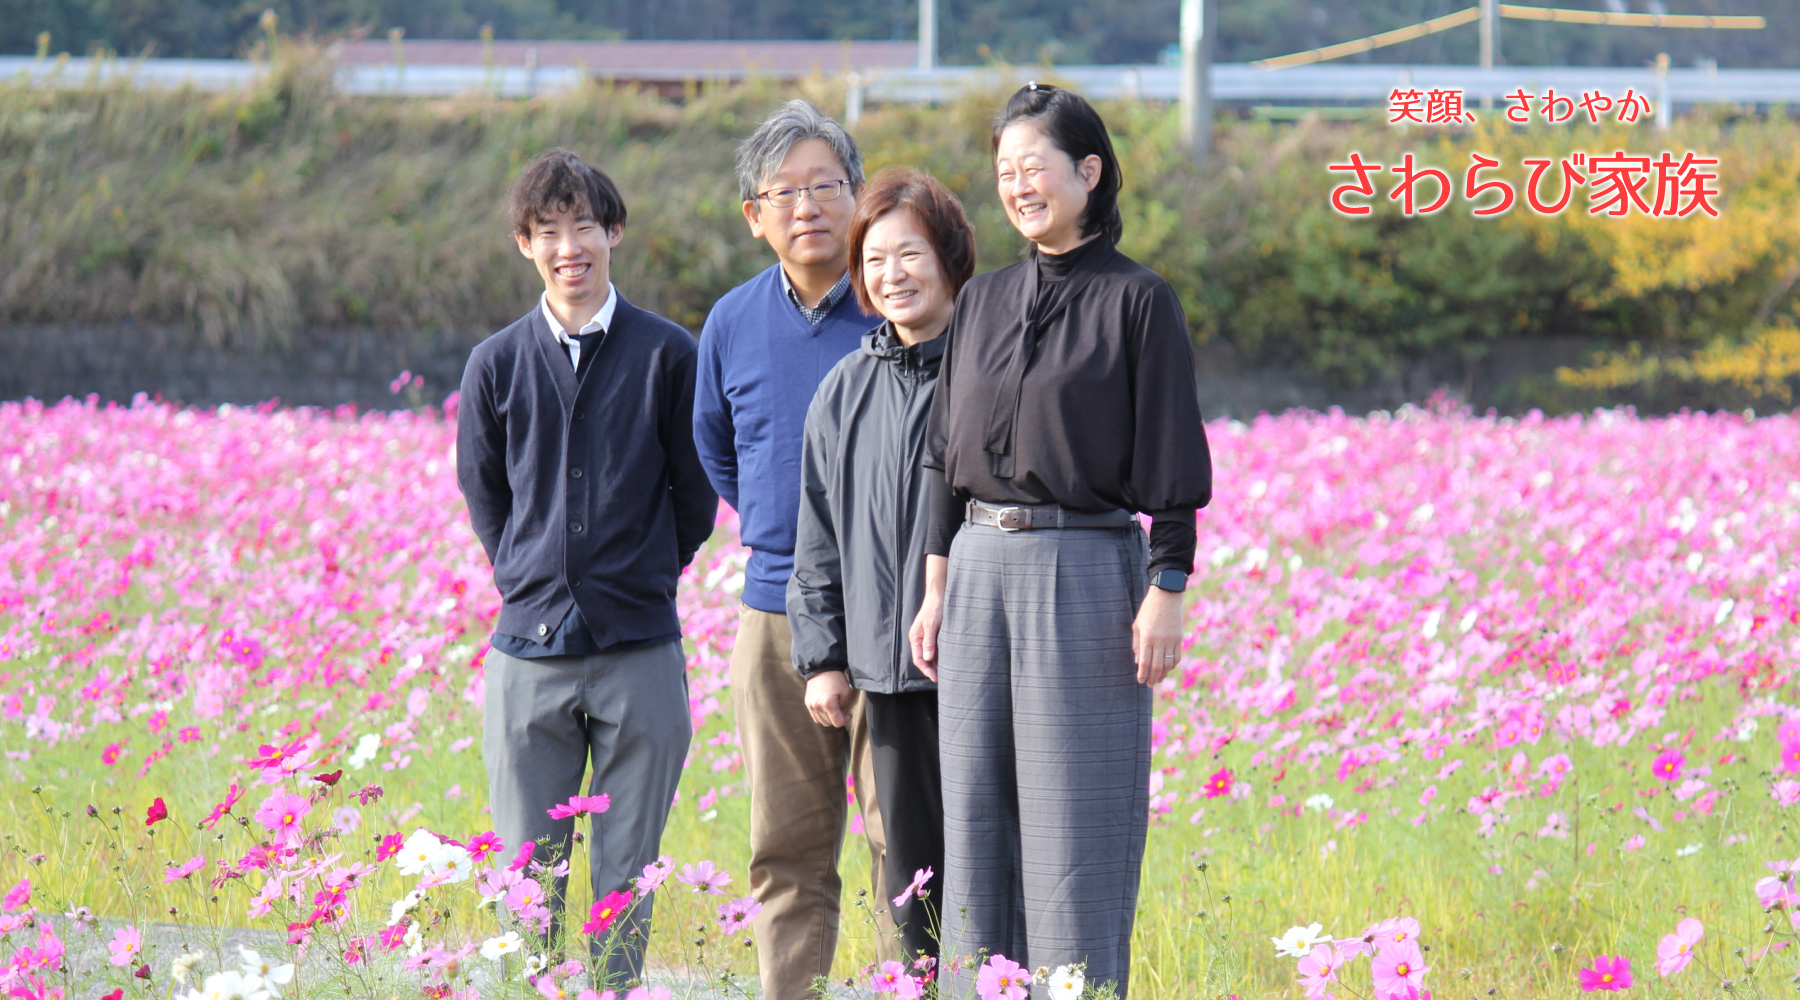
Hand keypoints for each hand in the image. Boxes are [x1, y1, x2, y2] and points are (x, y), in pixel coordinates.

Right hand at [805, 671, 851, 727]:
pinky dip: (821, 716)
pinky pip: (815, 716)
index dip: (845, 721)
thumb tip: (840, 713)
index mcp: (828, 704)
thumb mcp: (846, 692)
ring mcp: (811, 706)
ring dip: (829, 718)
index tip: (849, 715)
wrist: (821, 668)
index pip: (837, 722)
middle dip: (837, 719)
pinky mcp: (807, 703)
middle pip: (829, 723)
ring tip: (834, 710)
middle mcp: (817, 707)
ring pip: (821, 721)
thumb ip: (843, 706)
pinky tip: (826, 709)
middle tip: (842, 711)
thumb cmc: (836, 678)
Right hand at [908, 555, 947, 682]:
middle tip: (943, 679)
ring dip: (938, 664)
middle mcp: (920, 639)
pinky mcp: (936, 635)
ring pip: (932, 656)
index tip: (935, 677)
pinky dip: (942, 656)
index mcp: (915, 637)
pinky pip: (938, 649)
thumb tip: (928, 658)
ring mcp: (928, 638)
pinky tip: (950, 661)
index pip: (918, 659)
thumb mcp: (931, 625)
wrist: (940, 594)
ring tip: (948, 673)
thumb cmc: (934, 608)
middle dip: (932, 670)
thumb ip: (929, 641)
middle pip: (925, 659)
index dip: (926, 669)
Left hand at [1132, 585, 1184, 685]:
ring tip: (1158, 679)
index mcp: (1147, 637)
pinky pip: (1177, 656)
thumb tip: (1138, 662)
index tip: (1140, 681)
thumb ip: (1137, 644)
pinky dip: (1172, 665)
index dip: (1142, 674)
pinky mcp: (1180, 638)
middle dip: (1153, 678)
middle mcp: (1160, 640)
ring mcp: (1171, 640)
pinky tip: (1167, 669)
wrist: (1166, 596)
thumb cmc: (1148, 610)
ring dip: (1163, 674)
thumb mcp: (1137, 625)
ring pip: (1168, 663)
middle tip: (1150, 685)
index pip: (1145, 661)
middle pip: (1157, 666)